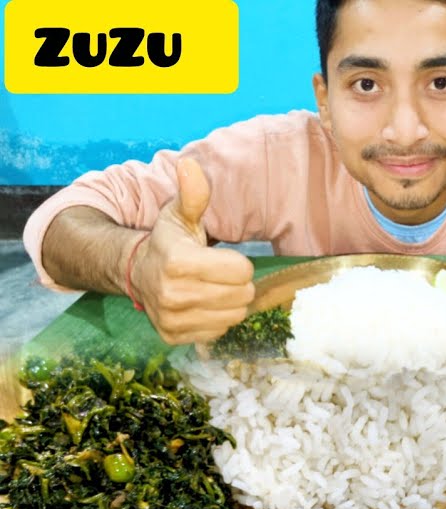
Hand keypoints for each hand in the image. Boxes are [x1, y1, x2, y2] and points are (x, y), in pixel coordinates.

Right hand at [128, 157, 254, 344]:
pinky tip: (201, 305)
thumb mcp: (179, 214)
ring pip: (234, 316)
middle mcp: (171, 294)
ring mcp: (171, 319)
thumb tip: (190, 165)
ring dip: (229, 303)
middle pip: (241, 295)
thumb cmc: (167, 241)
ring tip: (211, 289)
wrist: (136, 272)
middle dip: (237, 284)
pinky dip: (216, 320)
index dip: (238, 264)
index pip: (242, 271)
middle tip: (218, 275)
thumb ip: (193, 195)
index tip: (222, 259)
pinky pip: (218, 332)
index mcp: (177, 261)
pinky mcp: (173, 337)